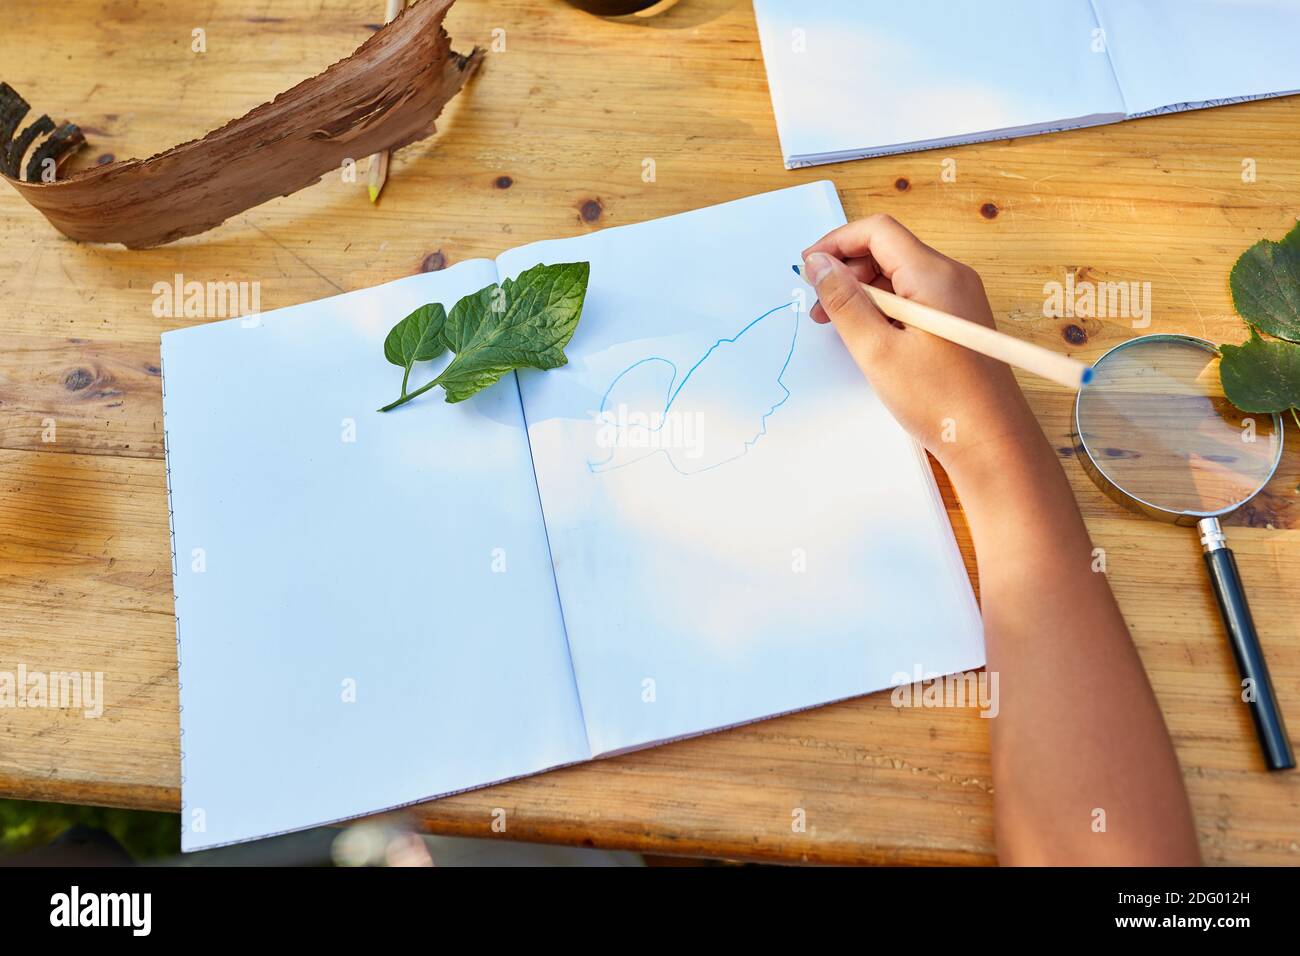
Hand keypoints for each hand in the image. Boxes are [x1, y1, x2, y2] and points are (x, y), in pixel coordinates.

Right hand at [801, 215, 1044, 480]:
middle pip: (887, 250)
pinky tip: (868, 337)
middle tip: (817, 305)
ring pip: (898, 275)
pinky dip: (883, 308)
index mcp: (934, 275)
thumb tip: (819, 265)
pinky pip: (913, 298)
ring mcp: (958, 299)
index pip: (877, 231)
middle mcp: (951, 277)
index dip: (836, 243)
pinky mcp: (957, 321)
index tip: (808, 268)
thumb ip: (844, 302)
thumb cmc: (941, 401)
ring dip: (861, 291)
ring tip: (837, 325)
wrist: (992, 442)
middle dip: (846, 270)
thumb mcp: (877, 350)